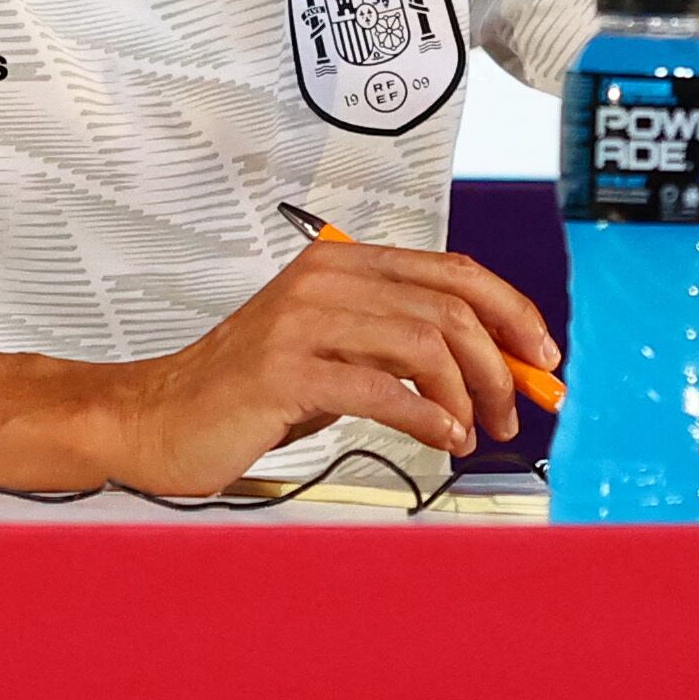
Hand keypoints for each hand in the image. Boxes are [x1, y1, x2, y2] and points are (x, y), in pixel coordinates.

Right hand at [98, 239, 559, 491]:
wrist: (157, 419)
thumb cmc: (246, 392)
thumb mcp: (335, 354)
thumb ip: (402, 348)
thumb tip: (492, 367)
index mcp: (341, 263)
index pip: (453, 270)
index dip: (513, 311)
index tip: (542, 355)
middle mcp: (324, 280)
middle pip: (449, 306)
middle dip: (499, 363)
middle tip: (513, 408)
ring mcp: (301, 321)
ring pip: (424, 342)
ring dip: (468, 392)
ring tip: (474, 430)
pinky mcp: (283, 370)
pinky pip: (380, 387)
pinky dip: (426, 415)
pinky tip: (442, 436)